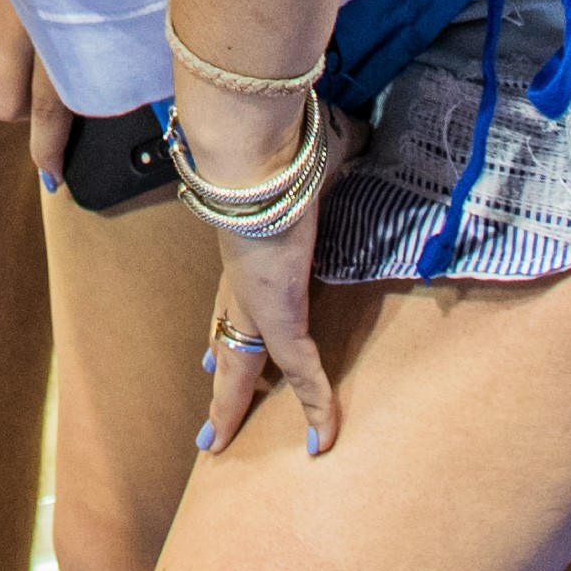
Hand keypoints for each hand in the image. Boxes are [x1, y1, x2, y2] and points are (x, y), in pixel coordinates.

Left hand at [191, 96, 361, 461]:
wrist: (256, 158)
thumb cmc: (285, 145)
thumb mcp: (319, 148)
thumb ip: (338, 146)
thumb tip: (362, 126)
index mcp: (247, 242)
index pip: (233, 292)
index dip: (226, 319)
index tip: (213, 344)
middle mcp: (242, 278)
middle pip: (224, 334)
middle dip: (218, 372)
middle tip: (208, 404)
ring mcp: (255, 303)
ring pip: (237, 366)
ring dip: (229, 405)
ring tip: (218, 444)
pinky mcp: (279, 318)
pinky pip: (302, 373)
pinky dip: (316, 406)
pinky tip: (323, 439)